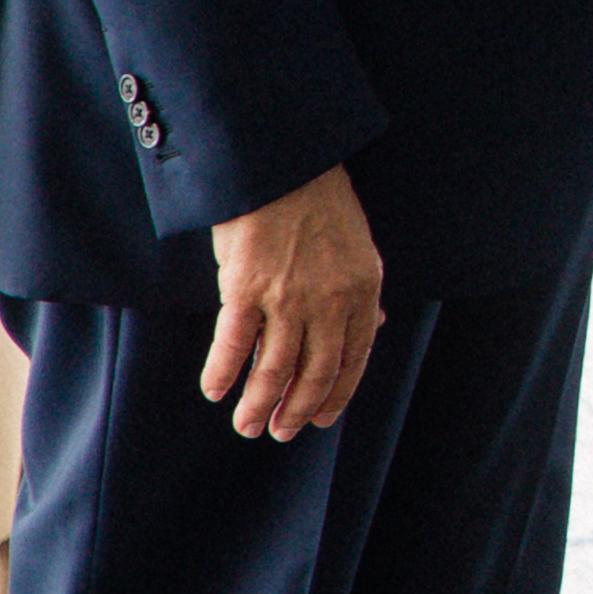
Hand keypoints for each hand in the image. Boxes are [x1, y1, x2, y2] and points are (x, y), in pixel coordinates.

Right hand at [202, 163, 385, 440]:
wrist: (283, 161)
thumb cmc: (319, 199)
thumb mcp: (358, 244)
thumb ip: (362, 290)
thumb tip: (376, 326)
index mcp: (364, 288)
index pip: (355, 357)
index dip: (336, 394)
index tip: (321, 419)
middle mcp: (330, 299)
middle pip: (315, 372)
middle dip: (297, 410)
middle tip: (280, 432)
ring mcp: (288, 296)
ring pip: (274, 369)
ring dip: (258, 404)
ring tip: (248, 425)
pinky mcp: (245, 288)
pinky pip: (233, 345)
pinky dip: (224, 374)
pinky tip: (216, 391)